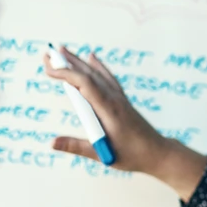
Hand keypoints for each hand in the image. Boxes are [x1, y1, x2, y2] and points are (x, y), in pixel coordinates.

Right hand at [43, 47, 206, 200]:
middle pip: (89, 74)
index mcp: (109, 108)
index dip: (66, 74)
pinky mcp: (122, 100)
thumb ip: (76, 147)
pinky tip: (92, 58)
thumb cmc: (132, 155)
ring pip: (97, 74)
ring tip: (63, 51)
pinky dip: (98, 66)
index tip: (48, 69)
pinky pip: (108, 78)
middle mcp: (115, 98)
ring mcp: (119, 98)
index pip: (85, 84)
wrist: (159, 153)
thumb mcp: (102, 154)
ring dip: (79, 62)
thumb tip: (51, 142)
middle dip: (67, 63)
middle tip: (47, 53)